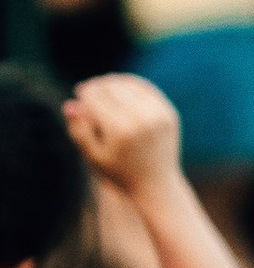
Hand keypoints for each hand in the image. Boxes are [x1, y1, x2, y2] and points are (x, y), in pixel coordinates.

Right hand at [65, 74, 182, 196]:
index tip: (78, 92)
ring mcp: (159, 116)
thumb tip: (70, 104)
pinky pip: (147, 89)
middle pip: (112, 89)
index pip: (97, 99)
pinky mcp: (170, 114)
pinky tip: (119, 87)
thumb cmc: (118, 172)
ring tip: (100, 86)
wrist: (155, 185)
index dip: (85, 93)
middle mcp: (142, 120)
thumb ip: (79, 131)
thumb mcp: (93, 156)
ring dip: (113, 82)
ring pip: (129, 85)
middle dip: (97, 86)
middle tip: (87, 88)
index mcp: (121, 131)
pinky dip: (131, 85)